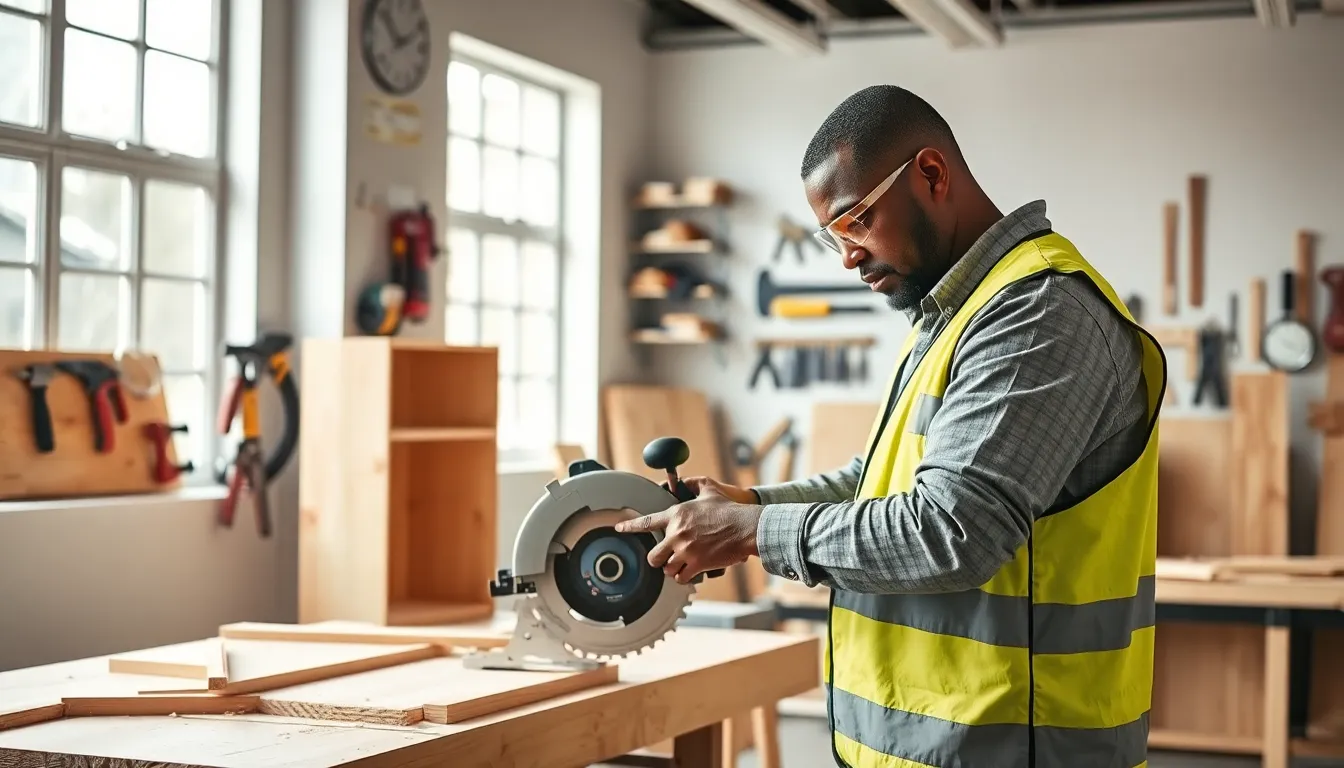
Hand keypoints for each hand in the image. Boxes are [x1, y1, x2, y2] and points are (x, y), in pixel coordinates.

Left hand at [615, 480, 762, 583]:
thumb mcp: (710, 490)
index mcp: (677, 515)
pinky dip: (683, 576)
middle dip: (658, 558)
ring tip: (683, 563)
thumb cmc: (730, 510)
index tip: (620, 528)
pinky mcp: (696, 564)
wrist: (745, 527)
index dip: (630, 526)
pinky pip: (680, 577)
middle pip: (653, 556)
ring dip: (673, 568)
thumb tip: (685, 480)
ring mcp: (685, 550)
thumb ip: (694, 484)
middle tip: (667, 557)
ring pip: (666, 568)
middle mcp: (677, 534)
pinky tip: (690, 571)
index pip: (646, 522)